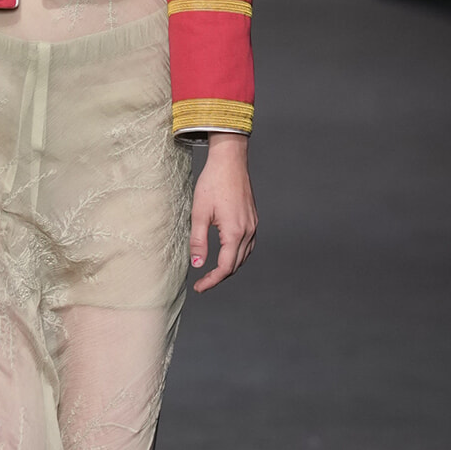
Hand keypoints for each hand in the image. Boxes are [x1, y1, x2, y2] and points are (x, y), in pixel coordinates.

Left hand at [189, 133, 256, 292]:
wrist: (230, 161)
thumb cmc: (212, 184)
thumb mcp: (199, 214)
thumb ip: (198, 241)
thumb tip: (197, 265)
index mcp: (235, 232)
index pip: (225, 267)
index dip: (212, 281)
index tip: (199, 288)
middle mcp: (248, 231)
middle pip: (236, 264)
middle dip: (220, 276)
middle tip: (202, 283)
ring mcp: (253, 224)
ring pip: (244, 256)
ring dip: (230, 266)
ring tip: (213, 272)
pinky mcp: (253, 218)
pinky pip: (248, 244)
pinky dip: (238, 254)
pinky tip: (227, 253)